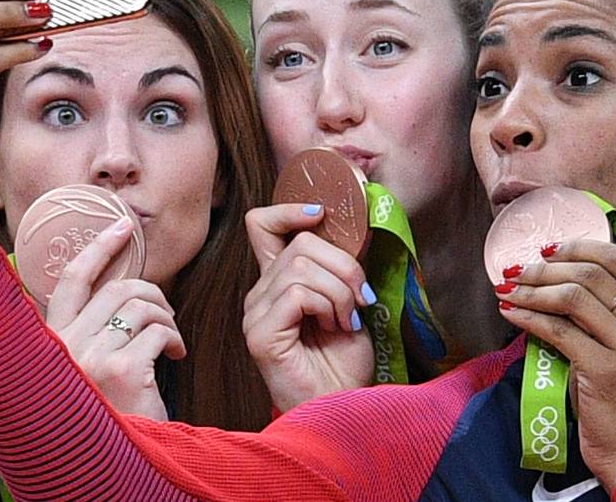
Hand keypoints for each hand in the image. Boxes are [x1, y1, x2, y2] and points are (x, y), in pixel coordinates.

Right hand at [45, 217, 185, 419]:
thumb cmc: (106, 410)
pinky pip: (157, 331)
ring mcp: (89, 358)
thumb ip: (92, 329)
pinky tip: (175, 356)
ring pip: (140, 306)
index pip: (71, 281)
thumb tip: (123, 285)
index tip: (123, 226)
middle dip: (152, 293)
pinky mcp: (120, 370)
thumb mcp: (86, 366)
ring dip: (165, 318)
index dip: (99, 248)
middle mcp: (62, 347)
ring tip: (170, 340)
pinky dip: (173, 338)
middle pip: (116, 289)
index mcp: (51, 342)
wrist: (117, 460)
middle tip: (165, 314)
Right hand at [243, 203, 374, 411]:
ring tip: (346, 320)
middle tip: (360, 300)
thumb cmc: (344, 362)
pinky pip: (297, 293)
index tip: (322, 215)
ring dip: (339, 291)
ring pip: (301, 266)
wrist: (343, 405)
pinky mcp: (260, 333)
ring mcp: (256, 313)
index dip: (289, 210)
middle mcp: (260, 293)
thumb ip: (338, 267)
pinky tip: (335, 328)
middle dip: (344, 266)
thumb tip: (352, 229)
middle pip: (300, 243)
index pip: (262, 224)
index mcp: (278, 281)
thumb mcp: (347, 301)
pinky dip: (327, 306)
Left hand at [494, 240, 615, 490]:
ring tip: (508, 290)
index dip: (578, 247)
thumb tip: (546, 272)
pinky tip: (510, 313)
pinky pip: (559, 331)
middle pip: (591, 274)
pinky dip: (528, 317)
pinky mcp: (608, 370)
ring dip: (532, 290)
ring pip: (573, 298)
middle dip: (545, 269)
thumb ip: (598, 309)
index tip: (544, 250)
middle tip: (515, 271)